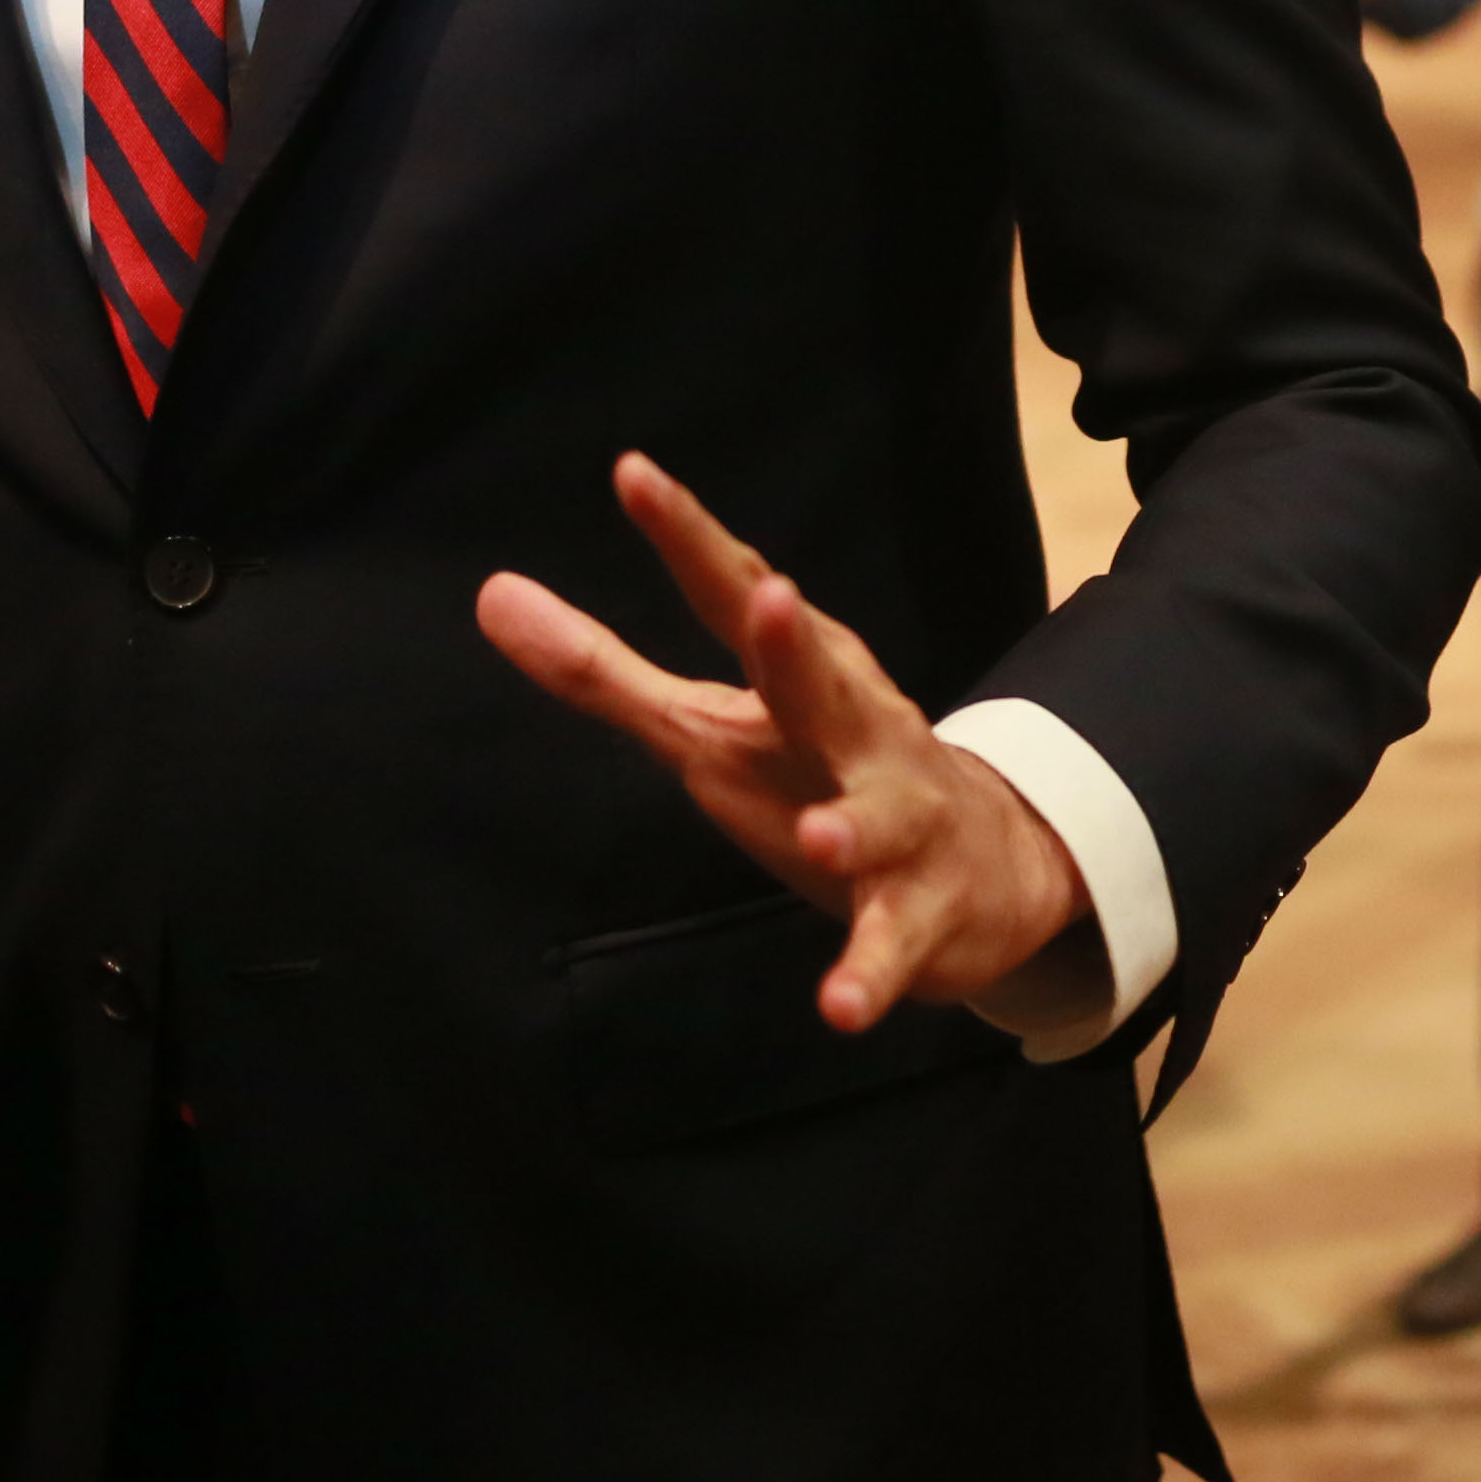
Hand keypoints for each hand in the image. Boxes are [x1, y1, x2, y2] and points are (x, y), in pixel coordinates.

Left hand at [479, 454, 1091, 1033]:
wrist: (990, 865)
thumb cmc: (824, 773)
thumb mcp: (712, 722)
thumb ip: (601, 668)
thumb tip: (490, 593)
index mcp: (798, 677)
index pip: (735, 595)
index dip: (688, 536)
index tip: (634, 472)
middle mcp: (853, 733)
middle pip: (821, 682)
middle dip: (795, 644)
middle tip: (770, 596)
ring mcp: (896, 819)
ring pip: (876, 816)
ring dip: (850, 823)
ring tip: (820, 835)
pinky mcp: (919, 913)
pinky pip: (892, 945)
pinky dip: (870, 974)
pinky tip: (838, 1009)